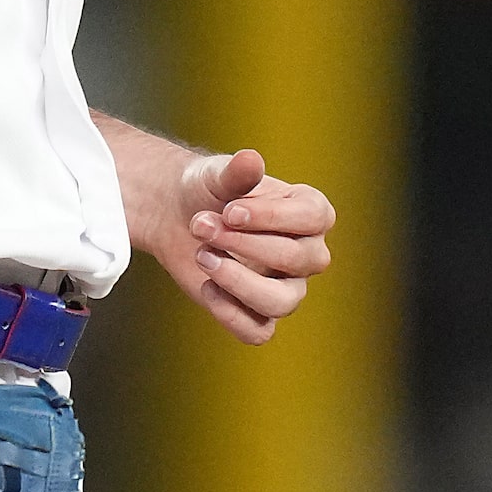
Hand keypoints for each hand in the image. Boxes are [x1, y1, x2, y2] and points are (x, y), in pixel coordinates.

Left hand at [120, 134, 335, 344]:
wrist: (178, 216)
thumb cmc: (209, 191)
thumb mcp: (218, 175)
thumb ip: (236, 171)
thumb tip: (251, 160)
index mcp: (311, 212)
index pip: (313, 218)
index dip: (271, 217)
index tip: (230, 210)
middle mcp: (307, 252)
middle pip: (298, 260)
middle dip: (244, 244)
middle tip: (202, 225)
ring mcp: (286, 287)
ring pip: (282, 302)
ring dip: (237, 281)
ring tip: (202, 256)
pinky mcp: (258, 314)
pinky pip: (258, 331)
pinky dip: (230, 314)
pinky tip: (206, 287)